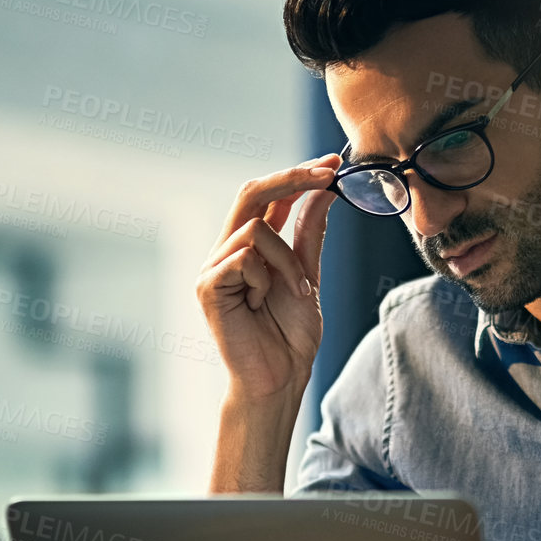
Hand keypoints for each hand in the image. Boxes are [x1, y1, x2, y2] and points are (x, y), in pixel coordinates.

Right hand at [196, 154, 339, 402]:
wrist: (280, 377)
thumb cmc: (291, 335)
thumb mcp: (308, 275)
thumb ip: (309, 233)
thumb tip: (324, 190)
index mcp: (249, 246)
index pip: (269, 196)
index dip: (298, 176)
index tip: (333, 163)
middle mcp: (226, 251)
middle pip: (251, 193)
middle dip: (292, 178)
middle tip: (328, 173)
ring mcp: (213, 267)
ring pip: (256, 229)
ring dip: (288, 260)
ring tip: (296, 292)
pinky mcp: (207, 286)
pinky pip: (243, 257)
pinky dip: (266, 278)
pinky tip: (264, 303)